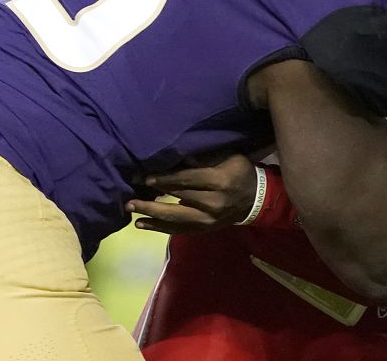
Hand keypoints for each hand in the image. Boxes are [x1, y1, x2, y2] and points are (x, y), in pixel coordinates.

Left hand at [126, 154, 257, 234]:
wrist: (256, 199)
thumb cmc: (239, 171)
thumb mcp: (227, 156)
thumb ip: (202, 157)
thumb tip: (174, 156)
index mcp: (219, 182)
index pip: (187, 181)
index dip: (166, 180)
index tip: (146, 179)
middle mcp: (214, 203)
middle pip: (178, 201)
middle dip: (153, 199)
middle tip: (130, 196)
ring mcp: (209, 220)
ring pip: (176, 219)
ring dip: (151, 215)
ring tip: (131, 210)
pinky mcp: (205, 229)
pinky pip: (179, 230)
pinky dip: (158, 227)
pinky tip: (141, 224)